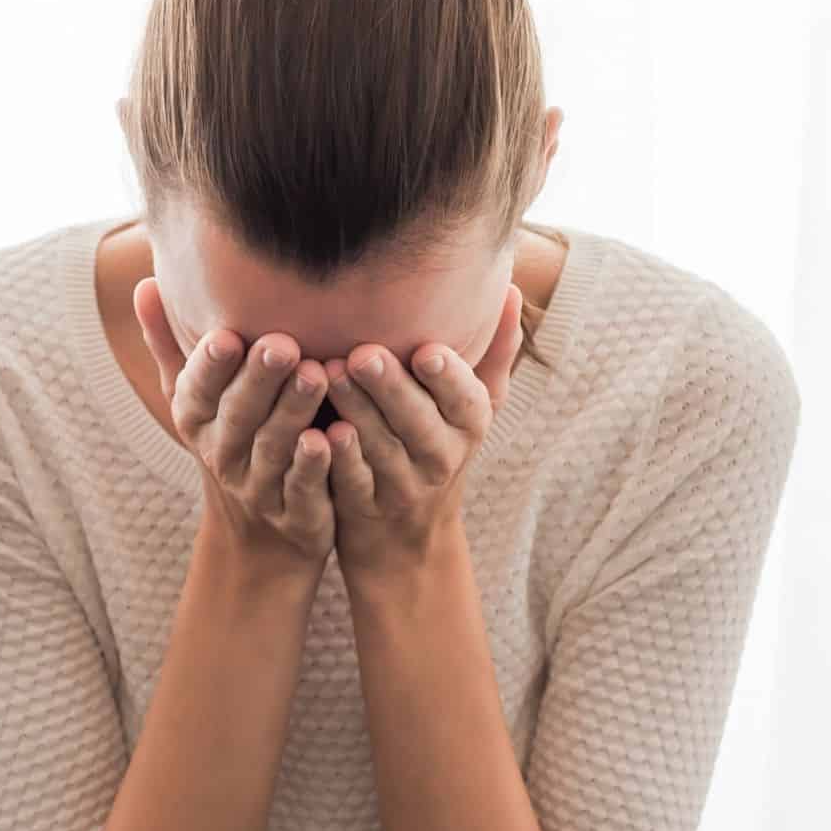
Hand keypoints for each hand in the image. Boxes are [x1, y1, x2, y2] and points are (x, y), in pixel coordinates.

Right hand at [133, 278, 336, 575]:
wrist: (263, 531)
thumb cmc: (234, 438)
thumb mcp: (197, 397)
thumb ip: (172, 344)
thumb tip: (144, 284)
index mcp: (196, 418)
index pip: (198, 388)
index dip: (210, 365)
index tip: (226, 335)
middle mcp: (221, 453)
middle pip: (239, 415)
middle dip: (258, 380)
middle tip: (283, 344)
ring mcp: (257, 487)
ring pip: (274, 447)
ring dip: (292, 412)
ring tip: (315, 376)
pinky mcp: (295, 513)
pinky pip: (303, 489)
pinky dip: (316, 466)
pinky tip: (332, 437)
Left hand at [322, 282, 523, 579]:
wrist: (407, 540)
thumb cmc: (437, 450)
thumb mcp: (472, 411)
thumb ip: (491, 354)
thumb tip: (512, 289)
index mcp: (468, 426)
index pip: (465, 400)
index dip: (447, 378)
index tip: (426, 350)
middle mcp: (441, 458)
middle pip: (417, 423)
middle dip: (392, 388)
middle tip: (362, 353)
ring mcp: (402, 487)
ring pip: (380, 450)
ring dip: (356, 413)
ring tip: (328, 375)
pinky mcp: (364, 510)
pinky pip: (351, 485)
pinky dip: (337, 461)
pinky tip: (318, 432)